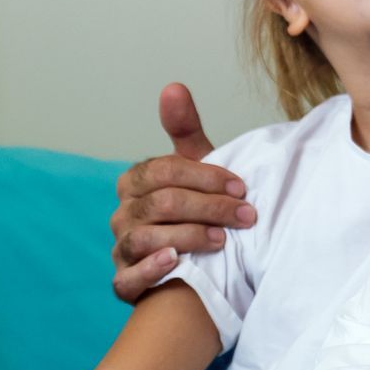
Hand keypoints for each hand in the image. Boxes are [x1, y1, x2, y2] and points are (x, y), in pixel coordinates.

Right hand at [108, 83, 255, 302]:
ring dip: (188, 236)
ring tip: (222, 240)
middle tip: (246, 216)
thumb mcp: (196, 169)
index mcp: (136, 182)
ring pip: (145, 238)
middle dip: (208, 207)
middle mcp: (124, 214)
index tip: (241, 187)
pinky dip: (150, 270)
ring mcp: (122, 249)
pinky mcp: (125, 282)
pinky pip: (126, 279)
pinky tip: (176, 263)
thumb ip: (185, 130)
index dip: (205, 177)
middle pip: (160, 204)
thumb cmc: (196, 210)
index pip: (165, 171)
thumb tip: (173, 86)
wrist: (199, 262)